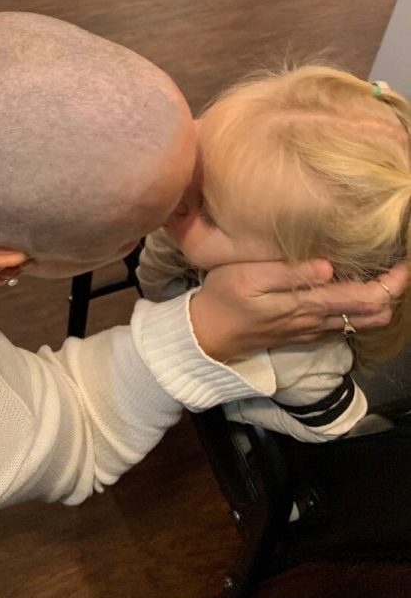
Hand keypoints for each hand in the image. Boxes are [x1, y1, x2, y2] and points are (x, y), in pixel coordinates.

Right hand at [188, 258, 406, 361]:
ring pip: (361, 322)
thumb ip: (289, 273)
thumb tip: (328, 266)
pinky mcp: (303, 332)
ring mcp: (312, 330)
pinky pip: (344, 324)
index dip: (391, 283)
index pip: (365, 298)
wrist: (206, 335)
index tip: (404, 261)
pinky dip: (360, 309)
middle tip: (398, 265)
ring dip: (379, 302)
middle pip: (373, 315)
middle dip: (392, 292)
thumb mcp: (249, 278)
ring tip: (383, 275)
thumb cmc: (223, 298)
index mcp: (308, 305)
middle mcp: (317, 321)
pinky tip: (355, 290)